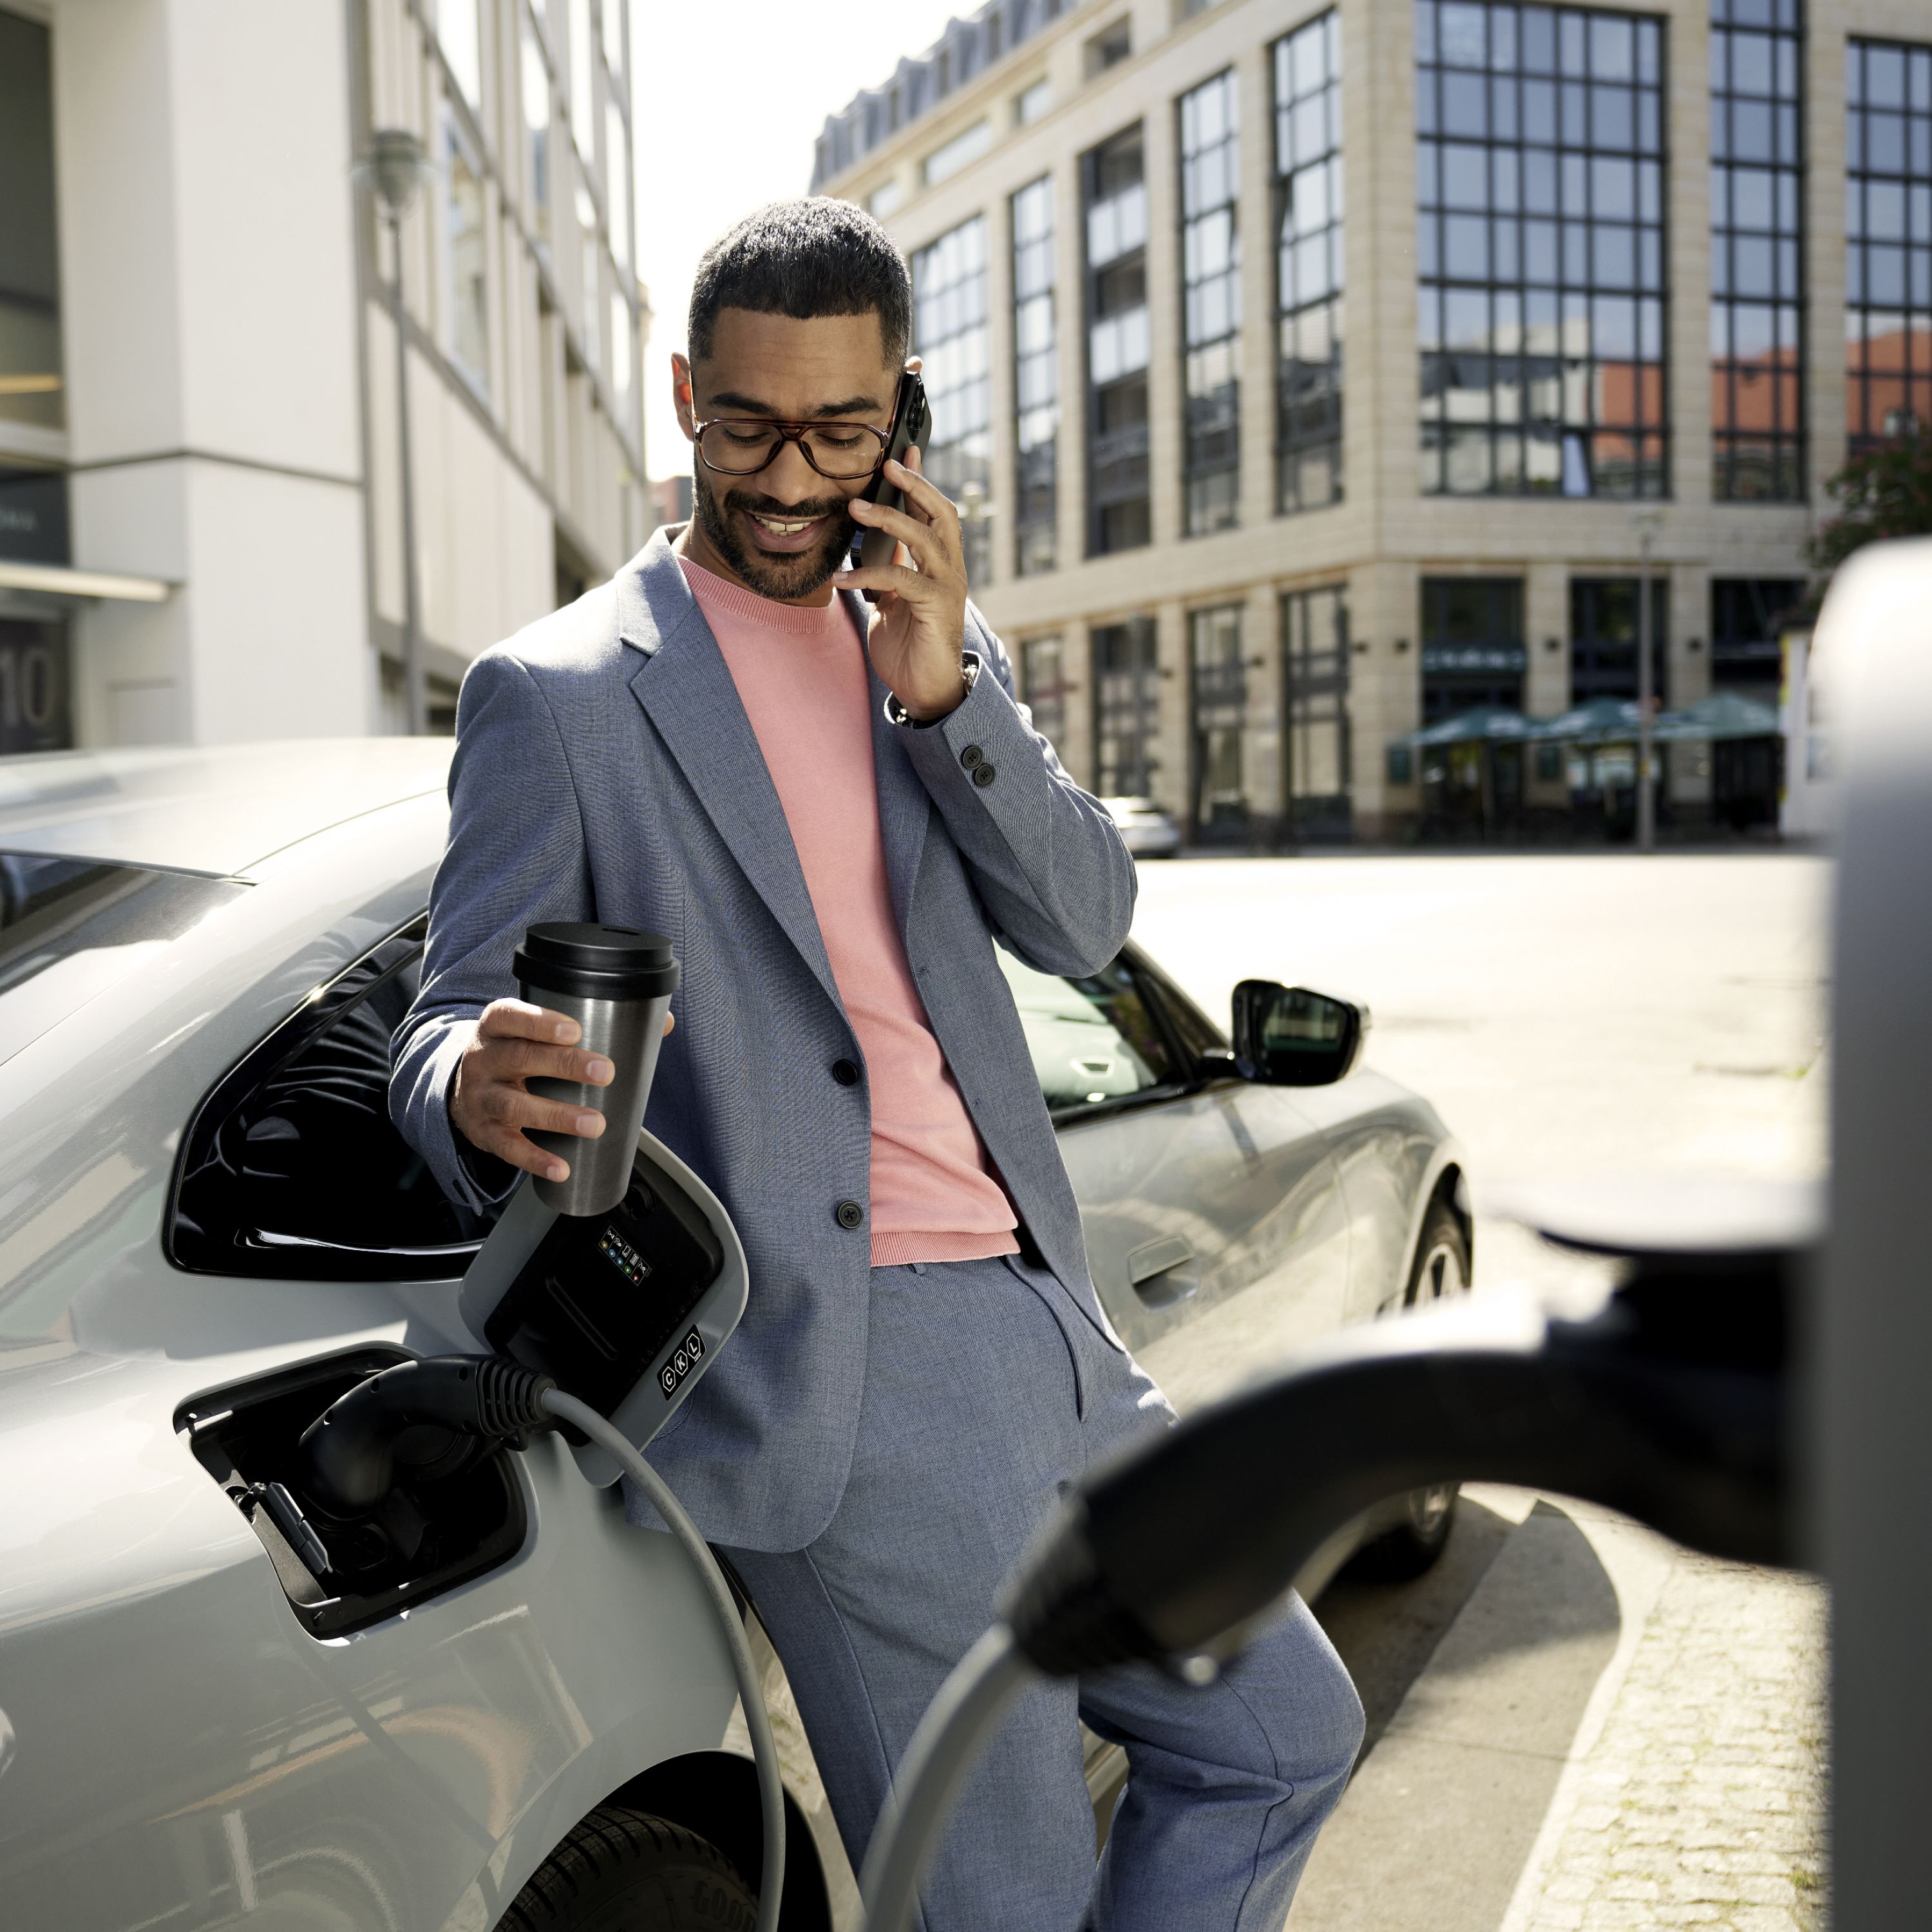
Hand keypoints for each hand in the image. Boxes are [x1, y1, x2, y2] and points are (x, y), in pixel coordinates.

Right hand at [449, 998, 673, 1182]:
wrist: (463, 1089)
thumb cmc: (517, 1054)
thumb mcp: (536, 1033)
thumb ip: (597, 1023)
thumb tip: (660, 1023)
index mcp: (498, 1027)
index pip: (512, 1017)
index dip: (540, 1022)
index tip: (576, 1030)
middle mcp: (484, 1059)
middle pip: (521, 1058)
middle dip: (564, 1065)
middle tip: (606, 1073)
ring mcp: (481, 1097)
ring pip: (514, 1105)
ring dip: (557, 1116)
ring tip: (595, 1124)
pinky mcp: (484, 1133)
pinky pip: (508, 1148)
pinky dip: (534, 1159)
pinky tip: (561, 1168)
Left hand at [834, 446, 970, 720]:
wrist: (926, 690)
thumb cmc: (909, 646)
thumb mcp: (892, 601)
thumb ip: (888, 572)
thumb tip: (869, 548)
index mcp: (939, 564)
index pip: (933, 512)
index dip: (920, 480)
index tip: (904, 450)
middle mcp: (950, 570)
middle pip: (941, 513)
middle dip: (915, 485)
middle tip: (887, 464)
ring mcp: (948, 587)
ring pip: (924, 537)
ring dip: (889, 518)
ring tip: (855, 508)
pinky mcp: (937, 607)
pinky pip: (901, 578)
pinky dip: (867, 574)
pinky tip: (840, 579)